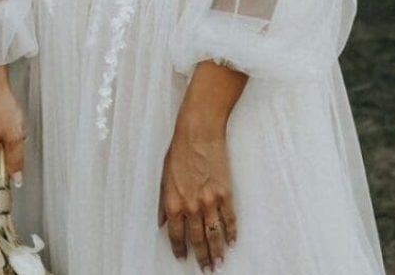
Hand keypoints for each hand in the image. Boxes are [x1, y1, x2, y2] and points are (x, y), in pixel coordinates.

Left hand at [158, 119, 237, 272]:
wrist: (199, 133)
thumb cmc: (179, 150)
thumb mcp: (163, 177)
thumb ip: (162, 203)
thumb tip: (162, 223)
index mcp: (174, 203)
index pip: (177, 235)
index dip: (180, 249)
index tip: (183, 258)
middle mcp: (192, 207)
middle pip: (198, 240)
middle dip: (202, 257)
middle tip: (206, 269)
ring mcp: (210, 202)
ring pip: (214, 235)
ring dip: (217, 251)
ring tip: (219, 263)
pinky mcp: (225, 193)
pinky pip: (229, 219)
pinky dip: (231, 232)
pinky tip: (231, 241)